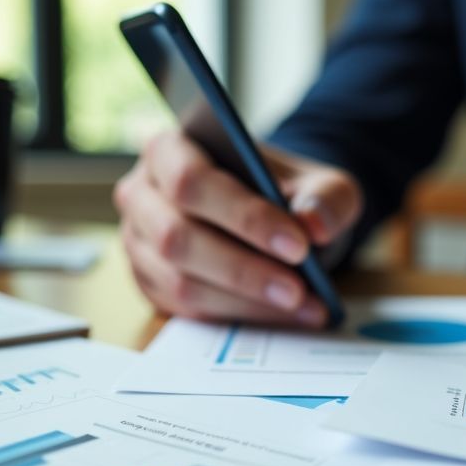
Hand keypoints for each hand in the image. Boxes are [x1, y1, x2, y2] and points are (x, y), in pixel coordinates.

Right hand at [114, 130, 361, 325]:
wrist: (268, 212)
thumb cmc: (282, 190)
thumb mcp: (318, 181)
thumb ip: (325, 196)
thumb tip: (315, 226)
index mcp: (169, 149)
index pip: (192, 181)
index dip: (243, 216)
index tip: (298, 245)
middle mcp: (141, 195)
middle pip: (176, 237)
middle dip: (243, 269)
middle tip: (299, 290)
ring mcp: (140, 243)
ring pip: (180, 282)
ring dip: (244, 300)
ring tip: (301, 306)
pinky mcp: (150, 284)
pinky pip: (187, 310)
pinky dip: (239, 316)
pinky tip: (284, 316)